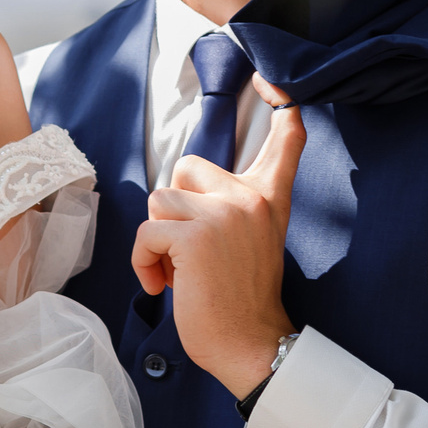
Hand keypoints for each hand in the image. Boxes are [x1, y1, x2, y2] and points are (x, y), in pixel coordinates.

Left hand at [132, 85, 303, 399]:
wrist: (250, 345)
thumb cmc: (240, 300)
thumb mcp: (251, 241)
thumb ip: (232, 206)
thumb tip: (182, 184)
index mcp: (267, 198)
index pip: (284, 142)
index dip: (283, 110)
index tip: (277, 82)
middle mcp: (250, 198)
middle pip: (185, 170)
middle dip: (175, 210)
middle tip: (192, 254)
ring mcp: (225, 213)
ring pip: (159, 201)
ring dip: (156, 240)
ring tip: (179, 272)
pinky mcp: (196, 235)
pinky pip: (146, 232)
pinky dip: (143, 262)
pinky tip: (163, 286)